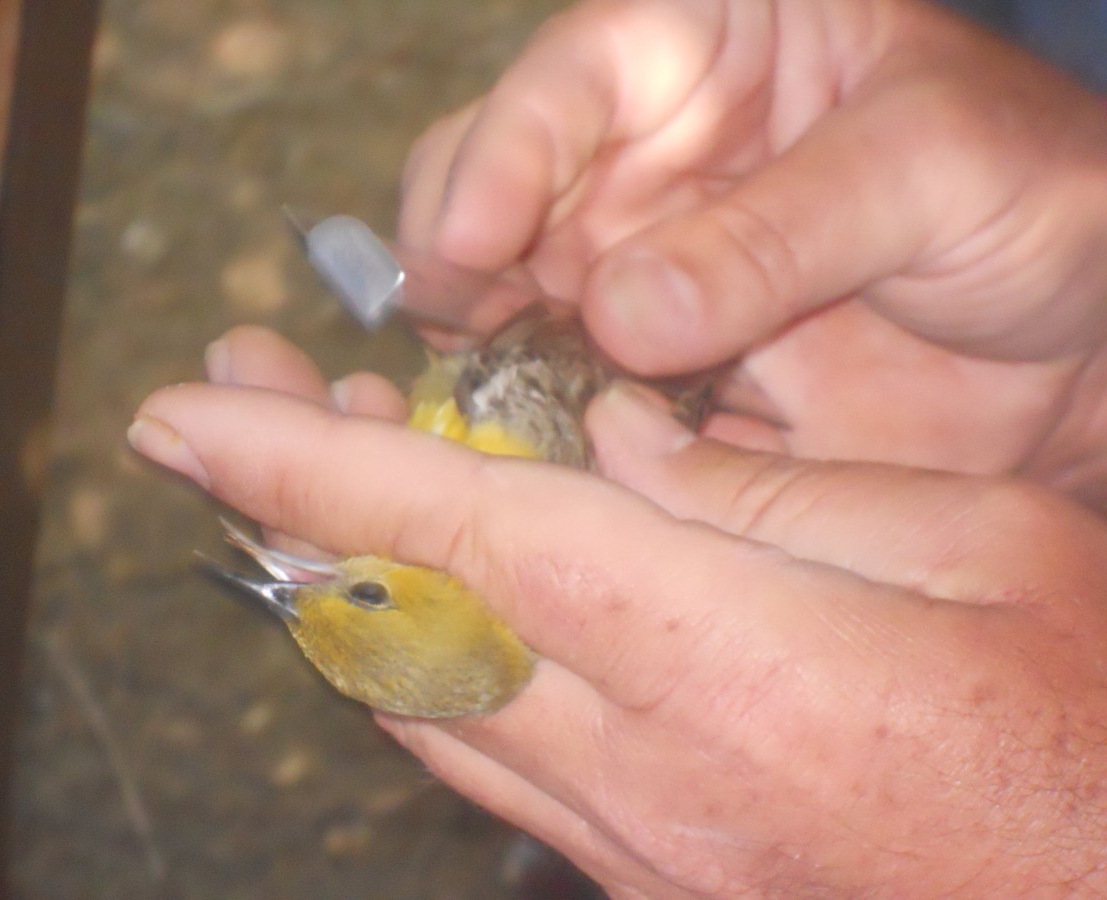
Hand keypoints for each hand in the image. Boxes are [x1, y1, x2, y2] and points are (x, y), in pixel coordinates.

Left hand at [131, 328, 1106, 895]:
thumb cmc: (1089, 724)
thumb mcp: (981, 544)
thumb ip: (774, 493)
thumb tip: (626, 446)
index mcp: (732, 660)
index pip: (455, 541)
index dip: (303, 469)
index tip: (193, 415)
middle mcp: (649, 770)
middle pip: (397, 628)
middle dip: (286, 510)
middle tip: (226, 419)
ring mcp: (637, 840)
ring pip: (420, 703)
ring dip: (339, 583)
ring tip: (311, 480)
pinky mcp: (649, 871)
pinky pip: (487, 760)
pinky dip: (418, 665)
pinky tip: (410, 600)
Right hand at [399, 0, 1106, 505]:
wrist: (1086, 344)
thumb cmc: (1039, 196)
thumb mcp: (931, 170)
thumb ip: (783, 230)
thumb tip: (620, 311)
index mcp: (706, 55)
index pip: (569, 81)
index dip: (504, 154)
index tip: (472, 244)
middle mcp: (647, 168)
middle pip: (496, 196)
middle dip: (456, 265)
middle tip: (451, 339)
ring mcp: (643, 281)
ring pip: (512, 311)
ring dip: (482, 360)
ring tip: (474, 412)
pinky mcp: (660, 382)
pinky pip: (574, 406)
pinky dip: (545, 438)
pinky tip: (533, 469)